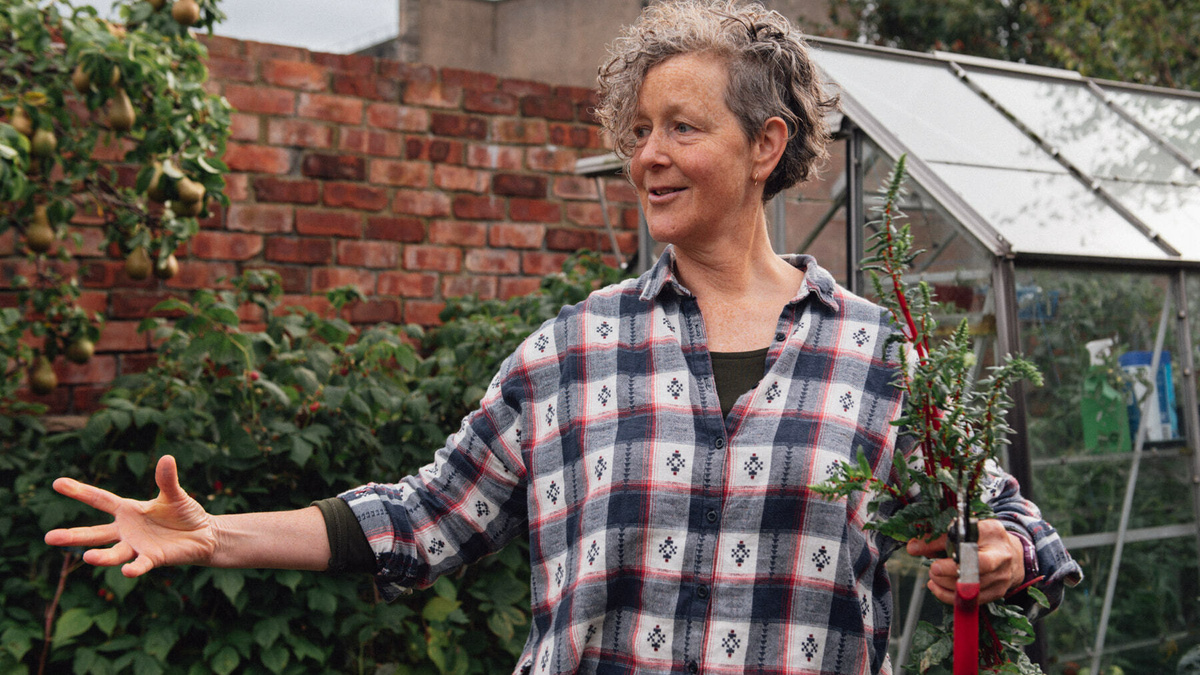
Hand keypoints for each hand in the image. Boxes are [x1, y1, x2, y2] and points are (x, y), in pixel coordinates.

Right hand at [44, 455, 217, 576]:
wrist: (203, 534)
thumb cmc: (184, 513)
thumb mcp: (175, 494)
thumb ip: (167, 479)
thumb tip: (167, 457)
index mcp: (127, 510)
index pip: (100, 499)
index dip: (80, 491)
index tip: (57, 483)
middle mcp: (126, 530)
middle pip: (95, 533)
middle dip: (72, 536)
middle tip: (49, 538)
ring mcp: (137, 546)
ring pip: (113, 553)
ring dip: (101, 556)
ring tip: (87, 557)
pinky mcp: (152, 559)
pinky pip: (140, 564)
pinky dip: (134, 568)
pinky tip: (127, 570)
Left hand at [906, 519, 1024, 604]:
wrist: (1011, 556)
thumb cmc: (982, 540)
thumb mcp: (964, 531)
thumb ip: (937, 538)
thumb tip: (912, 548)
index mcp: (991, 532)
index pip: (969, 539)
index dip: (950, 549)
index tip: (934, 561)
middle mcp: (1000, 555)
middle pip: (975, 566)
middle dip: (949, 571)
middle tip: (933, 569)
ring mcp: (1001, 576)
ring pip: (970, 586)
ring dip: (945, 583)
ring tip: (933, 576)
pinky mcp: (997, 592)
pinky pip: (970, 599)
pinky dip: (949, 595)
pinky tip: (937, 587)